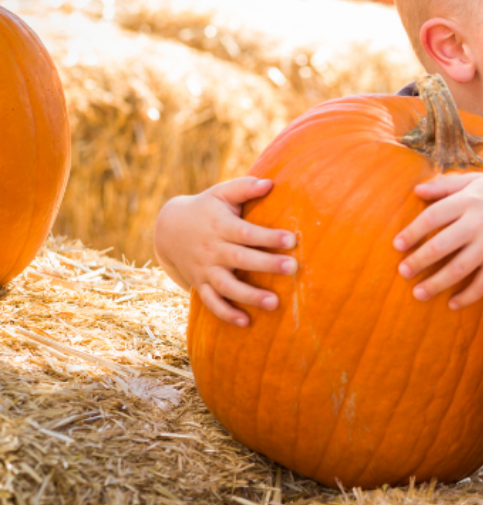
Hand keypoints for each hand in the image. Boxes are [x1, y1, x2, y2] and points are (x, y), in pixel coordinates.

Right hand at [153, 177, 296, 326]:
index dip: (268, 236)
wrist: (169, 229)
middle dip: (266, 264)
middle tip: (293, 268)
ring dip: (249, 296)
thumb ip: (244, 187)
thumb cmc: (206, 208)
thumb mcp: (221, 193)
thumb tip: (270, 182)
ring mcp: (205, 270)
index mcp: (221, 226)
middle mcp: (213, 250)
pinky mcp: (200, 284)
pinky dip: (226, 314)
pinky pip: (212, 303)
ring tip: (275, 303)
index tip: (292, 239)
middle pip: (241, 259)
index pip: (246, 232)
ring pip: (227, 286)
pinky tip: (246, 323)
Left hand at [394, 173, 482, 308]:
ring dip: (436, 284)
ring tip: (418, 294)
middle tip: (403, 272)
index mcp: (469, 200)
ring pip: (458, 269)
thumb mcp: (478, 182)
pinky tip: (452, 304)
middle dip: (418, 261)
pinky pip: (482, 283)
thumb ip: (447, 184)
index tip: (397, 245)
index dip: (412, 232)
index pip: (433, 217)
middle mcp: (479, 222)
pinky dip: (467, 296)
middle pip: (440, 245)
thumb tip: (416, 190)